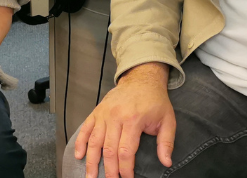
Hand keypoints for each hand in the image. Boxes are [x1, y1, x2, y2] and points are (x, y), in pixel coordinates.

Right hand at [73, 63, 174, 177]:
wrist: (141, 79)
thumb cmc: (155, 101)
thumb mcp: (167, 120)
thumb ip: (166, 142)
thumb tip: (166, 162)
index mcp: (134, 119)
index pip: (126, 151)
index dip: (126, 169)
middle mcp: (116, 117)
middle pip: (109, 150)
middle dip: (109, 170)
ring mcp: (104, 114)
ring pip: (94, 141)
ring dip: (91, 162)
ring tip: (90, 177)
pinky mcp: (97, 112)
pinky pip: (85, 129)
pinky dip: (80, 143)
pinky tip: (78, 156)